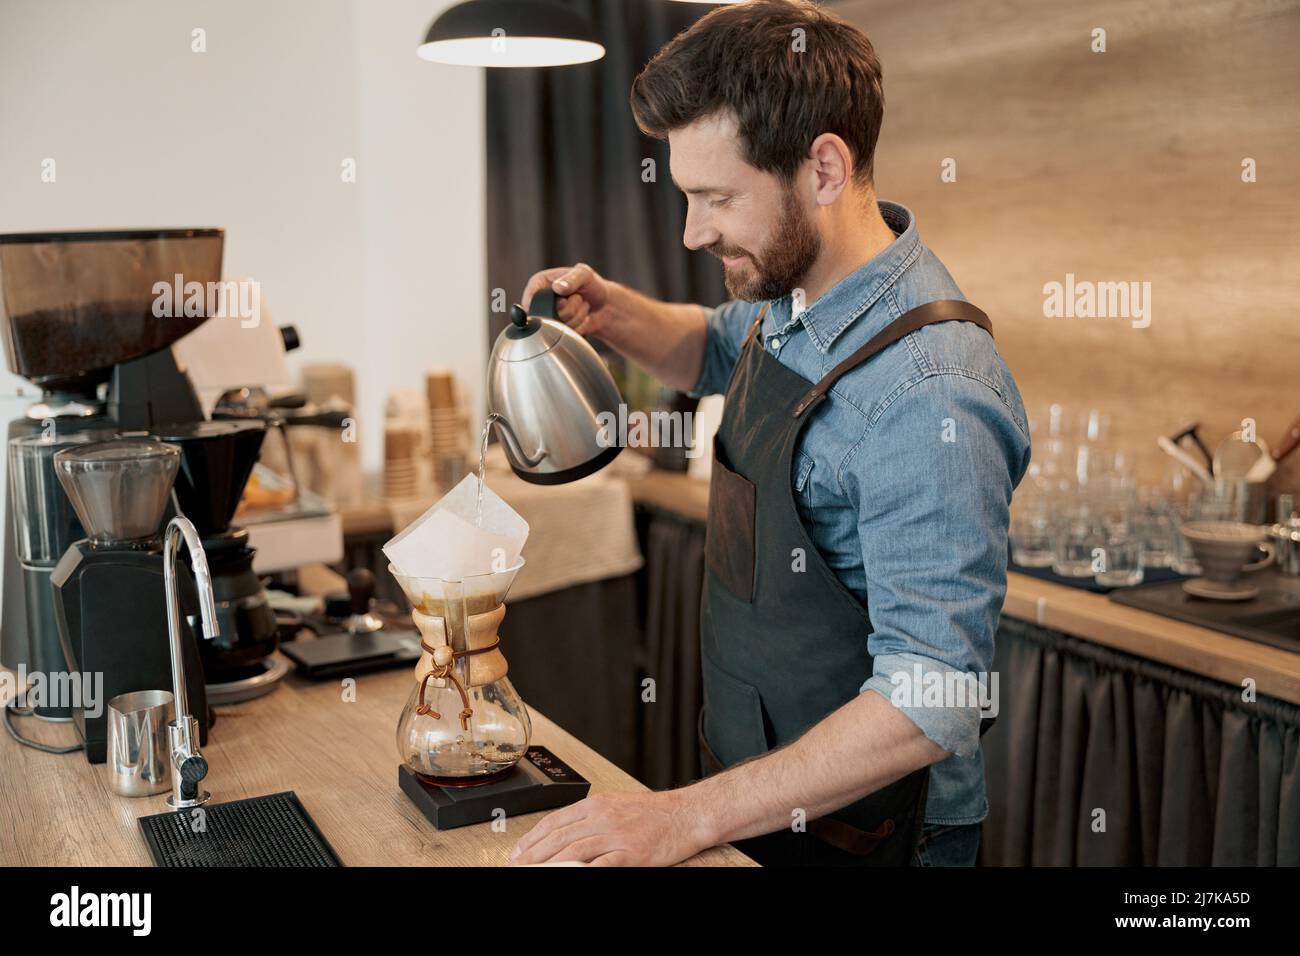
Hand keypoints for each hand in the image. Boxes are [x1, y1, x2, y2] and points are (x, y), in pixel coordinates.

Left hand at [509, 789, 712, 866]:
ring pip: (573, 851)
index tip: (518, 851)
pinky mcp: (631, 853)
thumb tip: (562, 833)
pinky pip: (601, 864)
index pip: (555, 821)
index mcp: (597, 804)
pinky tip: (569, 876)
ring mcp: (617, 836)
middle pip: (559, 838)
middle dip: (533, 855)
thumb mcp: (616, 805)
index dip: (532, 838)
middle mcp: (603, 817)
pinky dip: (582, 871)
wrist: (685, 815)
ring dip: (549, 865)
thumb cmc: (653, 813)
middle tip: (517, 866)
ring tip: (533, 873)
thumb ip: (590, 818)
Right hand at [520, 262, 611, 337]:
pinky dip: (579, 327)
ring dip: (577, 317)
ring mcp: (549, 316)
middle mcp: (541, 300)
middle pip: (546, 315)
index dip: (548, 303)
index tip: (563, 300)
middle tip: (578, 298)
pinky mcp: (557, 330)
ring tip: (582, 306)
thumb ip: (572, 279)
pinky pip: (564, 334)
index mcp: (540, 282)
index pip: (532, 298)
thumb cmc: (593, 285)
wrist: (605, 304)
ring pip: (557, 326)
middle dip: (569, 309)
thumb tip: (557, 287)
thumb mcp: (584, 274)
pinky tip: (582, 317)